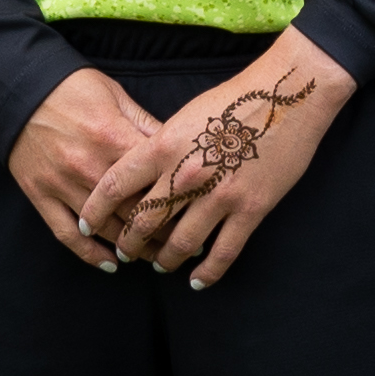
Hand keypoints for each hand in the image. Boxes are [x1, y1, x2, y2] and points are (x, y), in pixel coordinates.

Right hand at [4, 70, 165, 267]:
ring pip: (105, 229)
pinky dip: (90, 254)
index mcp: (114, 139)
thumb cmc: (74, 88)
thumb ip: (147, 127)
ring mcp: (63, 184)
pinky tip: (111, 264)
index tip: (197, 215)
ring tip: (155, 257)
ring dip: (133, 249)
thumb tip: (179, 151)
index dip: (179, 202)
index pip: (155, 181)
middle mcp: (89, 167)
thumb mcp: (117, 97)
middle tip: (182, 245)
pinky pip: (66, 234)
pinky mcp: (41, 195)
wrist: (19, 87)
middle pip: (134, 212)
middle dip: (162, 233)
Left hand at [80, 29, 350, 286]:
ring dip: (165, 259)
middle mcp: (186, 173)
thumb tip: (142, 177)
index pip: (114, 186)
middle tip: (125, 251)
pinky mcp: (250, 209)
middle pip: (143, 221)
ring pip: (180, 243)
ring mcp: (219, 194)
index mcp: (163, 145)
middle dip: (129, 243)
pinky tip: (197, 281)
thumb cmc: (235, 99)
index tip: (86, 225)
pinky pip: (223, 252)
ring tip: (160, 264)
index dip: (94, 211)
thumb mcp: (185, 116)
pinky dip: (207, 273)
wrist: (288, 94)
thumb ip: (160, 147)